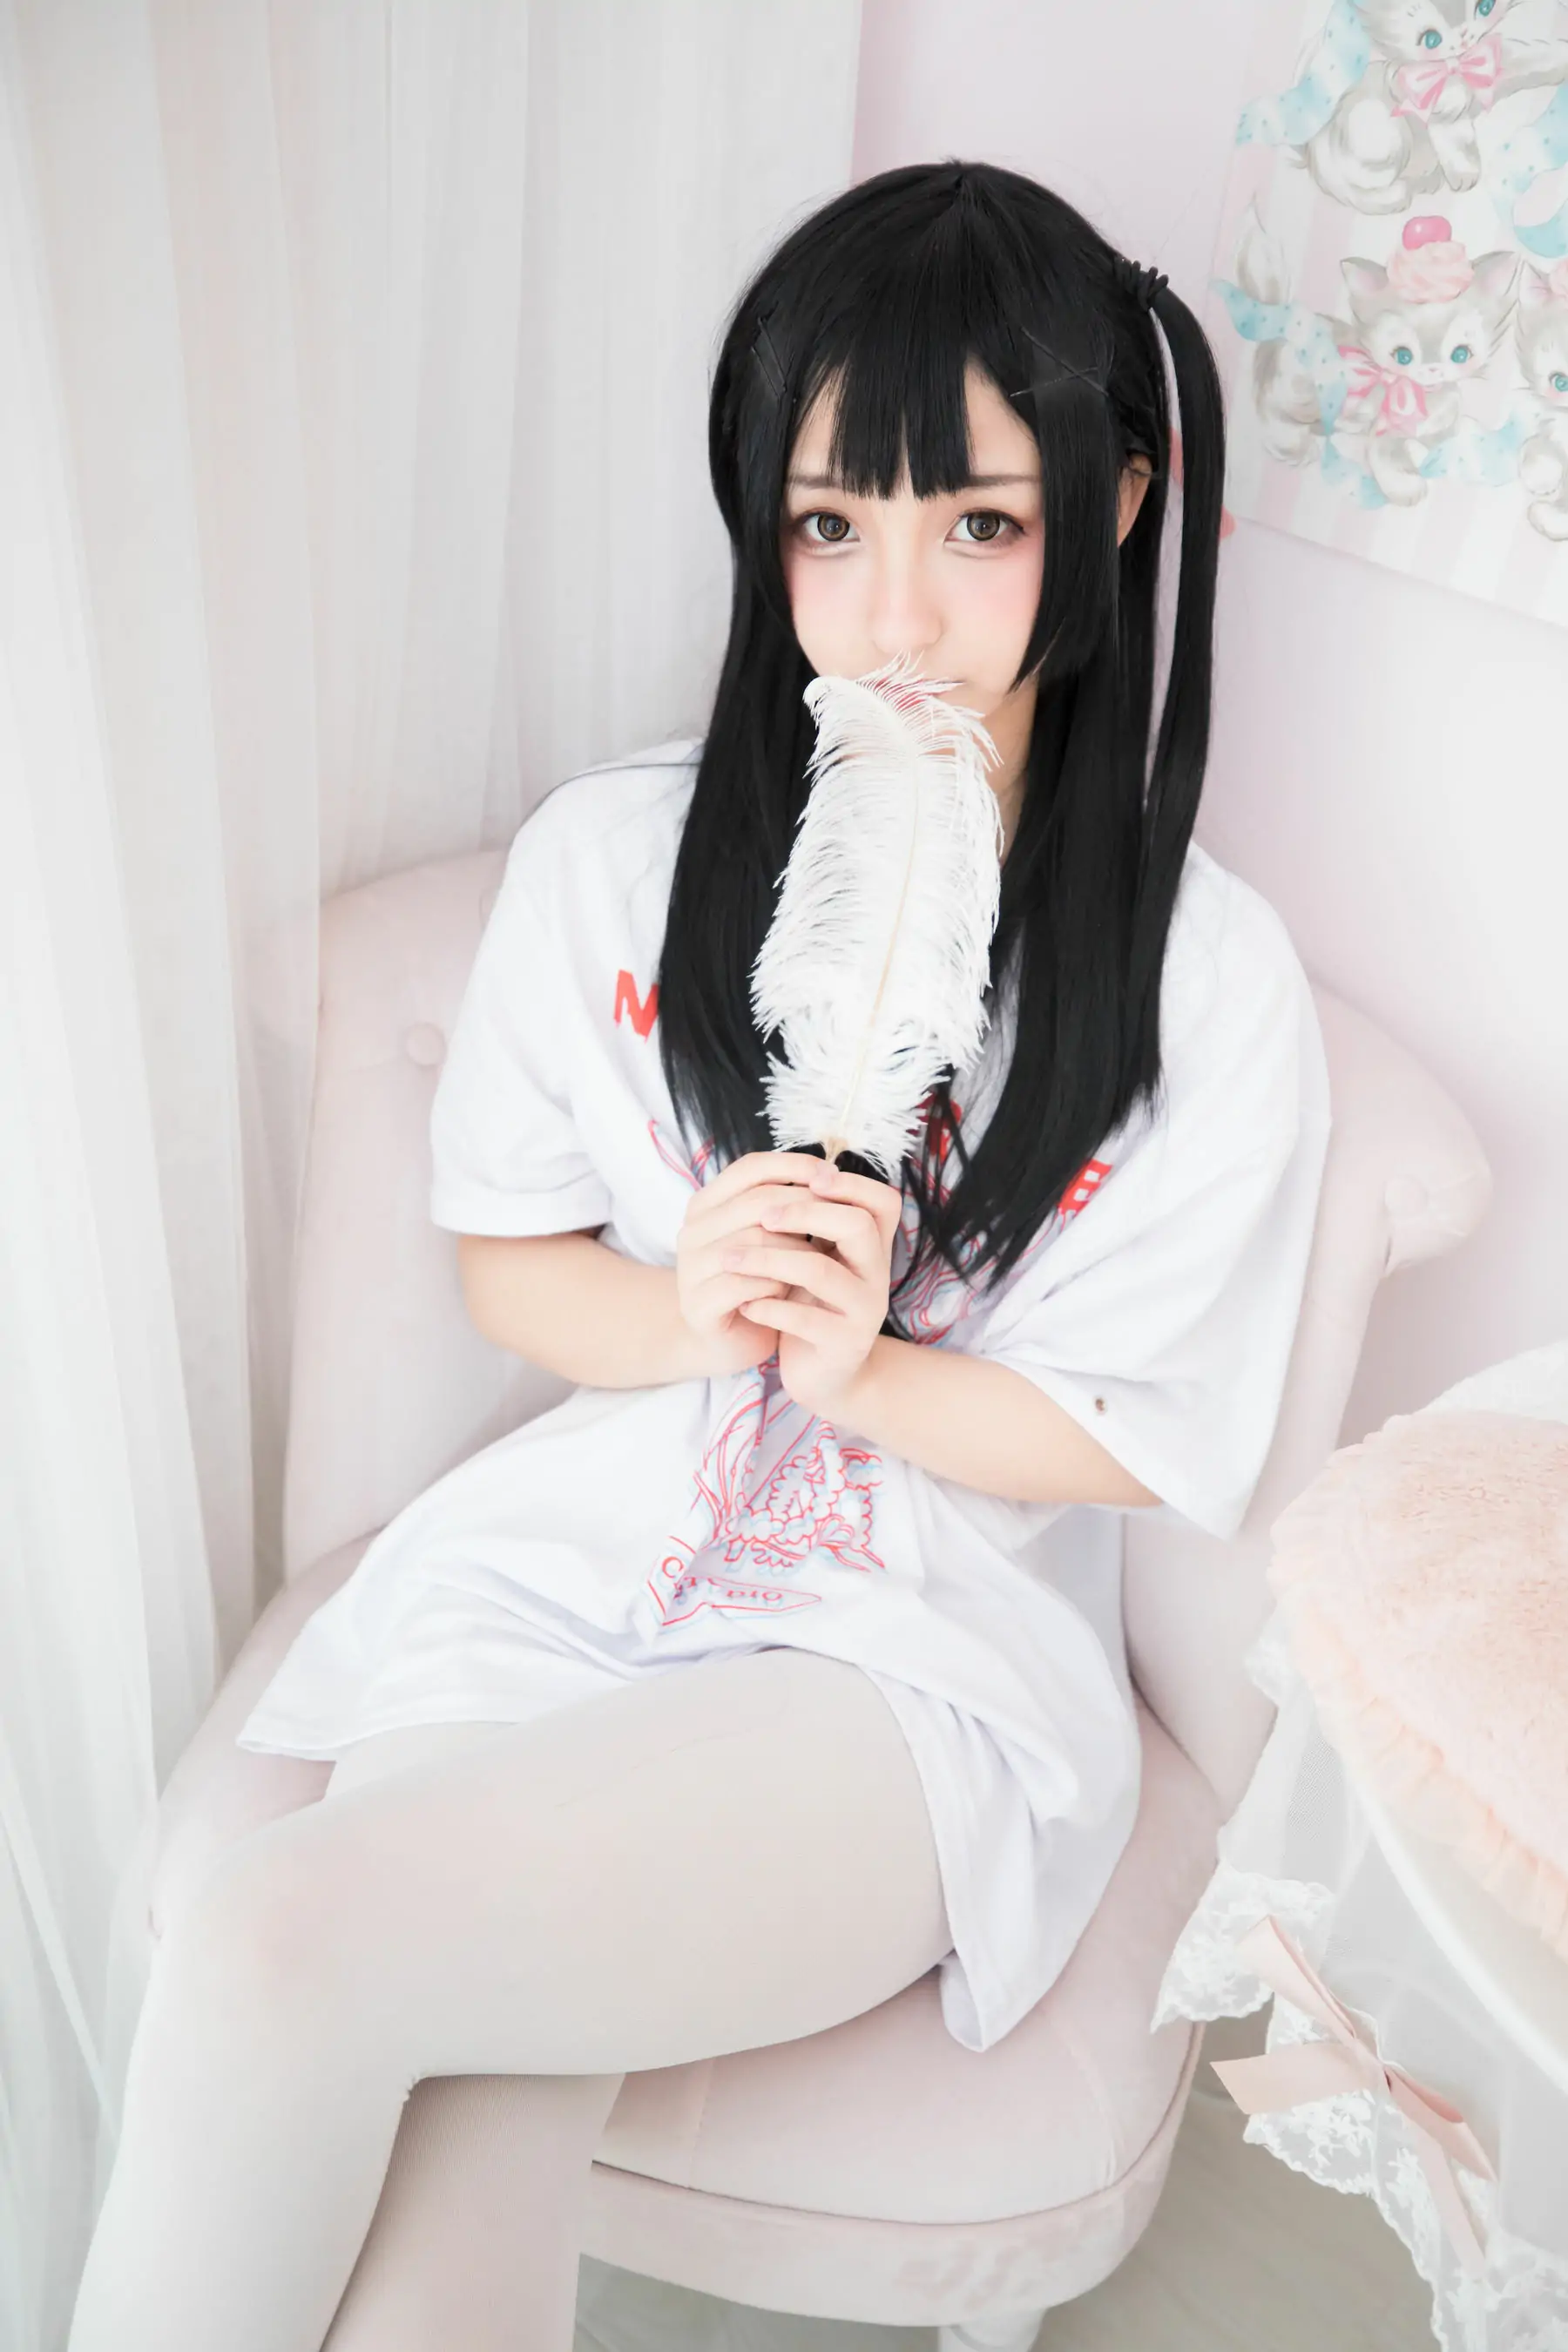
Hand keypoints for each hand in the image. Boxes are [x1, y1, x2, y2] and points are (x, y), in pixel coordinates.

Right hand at [674, 1150, 831, 1377]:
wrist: (729, 1341)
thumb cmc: (758, 1282)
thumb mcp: (770, 1236)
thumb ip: (785, 1204)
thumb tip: (829, 1171)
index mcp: (705, 1205)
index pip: (751, 1168)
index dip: (794, 1166)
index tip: (833, 1174)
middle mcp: (691, 1231)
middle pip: (757, 1203)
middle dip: (805, 1208)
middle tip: (839, 1220)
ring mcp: (690, 1268)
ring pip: (753, 1243)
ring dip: (793, 1251)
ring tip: (814, 1262)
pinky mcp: (698, 1305)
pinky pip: (745, 1284)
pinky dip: (775, 1286)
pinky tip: (791, 1293)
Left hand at [723, 1159, 902, 1422]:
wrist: (825, 1374)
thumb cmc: (813, 1305)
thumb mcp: (819, 1258)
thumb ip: (815, 1222)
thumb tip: (785, 1167)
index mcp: (873, 1248)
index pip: (883, 1202)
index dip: (851, 1184)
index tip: (810, 1176)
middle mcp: (877, 1275)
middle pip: (857, 1225)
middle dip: (804, 1213)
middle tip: (761, 1216)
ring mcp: (865, 1310)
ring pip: (821, 1271)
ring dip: (768, 1259)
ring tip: (731, 1258)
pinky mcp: (844, 1344)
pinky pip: (805, 1319)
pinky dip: (768, 1307)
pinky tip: (745, 1304)